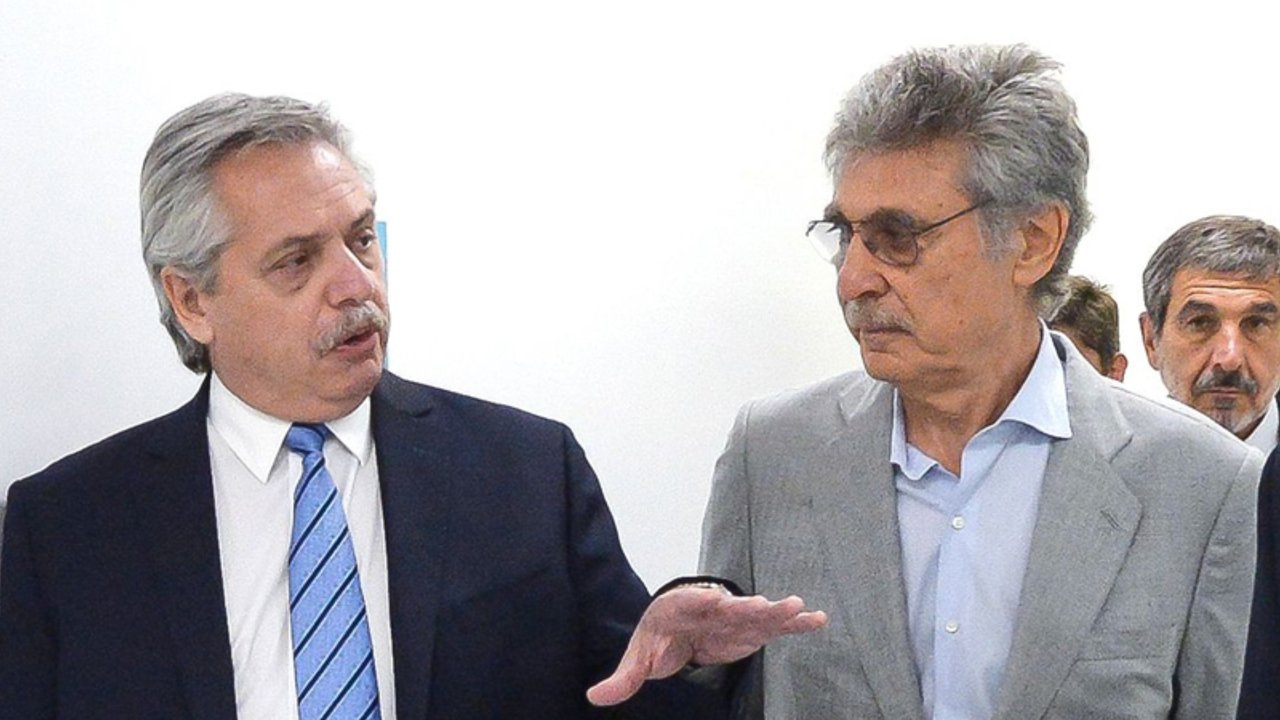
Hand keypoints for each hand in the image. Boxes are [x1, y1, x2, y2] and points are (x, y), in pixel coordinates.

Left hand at [586, 585, 826, 705]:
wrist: (679, 622)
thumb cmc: (659, 634)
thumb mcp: (639, 656)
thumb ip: (624, 678)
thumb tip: (594, 699)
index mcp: (681, 608)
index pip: (691, 603)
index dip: (702, 602)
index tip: (714, 600)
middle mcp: (713, 606)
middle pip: (730, 606)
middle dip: (744, 606)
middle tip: (764, 604)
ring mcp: (736, 616)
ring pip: (758, 612)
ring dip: (778, 609)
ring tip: (799, 606)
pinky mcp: (753, 628)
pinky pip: (777, 625)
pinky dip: (797, 622)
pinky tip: (817, 620)